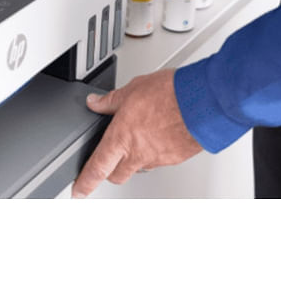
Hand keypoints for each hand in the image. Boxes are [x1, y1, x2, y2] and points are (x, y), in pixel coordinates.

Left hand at [72, 70, 203, 197]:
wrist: (202, 103)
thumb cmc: (169, 95)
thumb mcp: (132, 90)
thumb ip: (111, 101)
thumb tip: (95, 103)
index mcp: (120, 138)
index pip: (96, 168)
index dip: (85, 182)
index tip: (79, 190)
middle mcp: (137, 154)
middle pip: (117, 175)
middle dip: (110, 171)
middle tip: (108, 162)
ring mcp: (157, 159)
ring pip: (139, 167)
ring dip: (136, 158)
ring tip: (141, 137)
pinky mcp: (175, 158)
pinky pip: (160, 160)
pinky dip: (156, 151)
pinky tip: (161, 134)